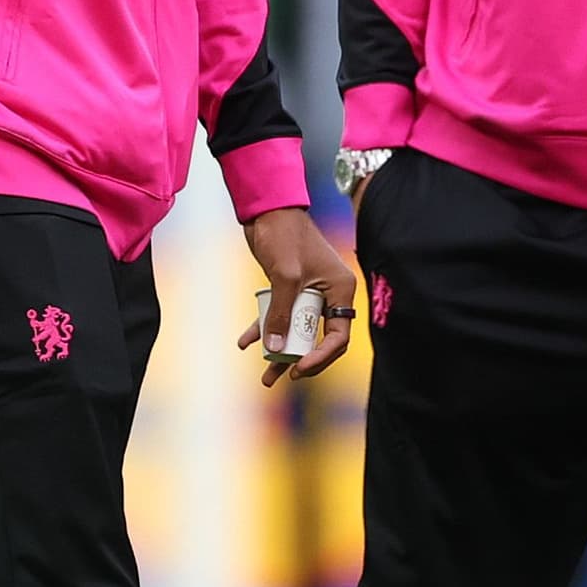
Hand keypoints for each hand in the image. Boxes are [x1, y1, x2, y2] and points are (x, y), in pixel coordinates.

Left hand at [238, 205, 356, 385]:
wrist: (267, 209)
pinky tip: (246, 341)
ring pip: (297, 330)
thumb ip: (280, 313)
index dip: (320, 357)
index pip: (338, 336)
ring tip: (263, 374)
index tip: (297, 368)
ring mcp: (309, 292)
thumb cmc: (284, 236)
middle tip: (277, 377)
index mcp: (340, 290)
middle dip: (297, 360)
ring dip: (279, 351)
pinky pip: (280, 315)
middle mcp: (329, 294)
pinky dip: (265, 327)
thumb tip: (274, 350)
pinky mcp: (289, 288)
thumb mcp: (285, 277)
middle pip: (317, 338)